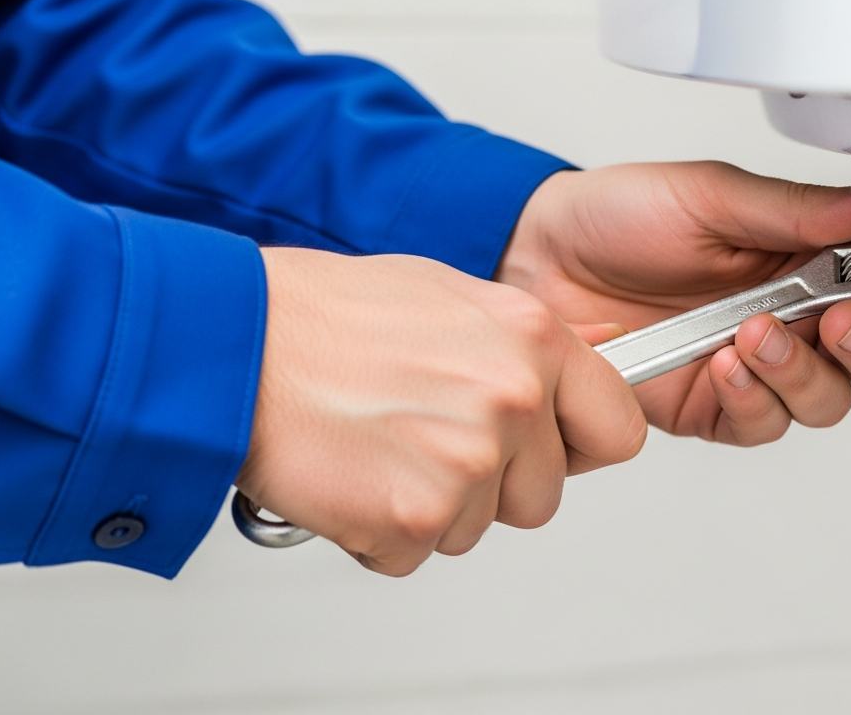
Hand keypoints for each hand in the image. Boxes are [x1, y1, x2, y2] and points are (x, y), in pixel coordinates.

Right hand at [237, 248, 645, 575]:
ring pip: (476, 528)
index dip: (580, 447)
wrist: (233, 341)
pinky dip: (378, 530)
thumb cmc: (326, 316)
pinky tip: (351, 473)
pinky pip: (414, 554)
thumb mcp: (450, 297)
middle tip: (426, 439)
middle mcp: (510, 399)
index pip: (618, 429)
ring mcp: (465, 461)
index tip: (551, 448)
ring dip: (430, 504)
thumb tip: (585, 365)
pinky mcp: (413, 515)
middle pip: (542, 497)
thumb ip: (523, 345)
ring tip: (378, 443)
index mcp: (532, 340)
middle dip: (491, 484)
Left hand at [497, 162, 850, 445]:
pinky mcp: (711, 405)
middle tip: (844, 317)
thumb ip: (799, 210)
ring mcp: (754, 367)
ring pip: (826, 400)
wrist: (535, 259)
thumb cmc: (616, 218)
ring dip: (805, 372)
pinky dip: (752, 399)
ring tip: (757, 335)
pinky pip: (759, 424)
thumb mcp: (710, 196)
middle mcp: (793, 317)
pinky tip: (726, 367)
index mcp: (809, 257)